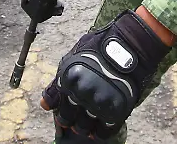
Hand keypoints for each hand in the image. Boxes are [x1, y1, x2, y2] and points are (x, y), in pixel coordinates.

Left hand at [40, 10, 171, 139]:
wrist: (130, 45)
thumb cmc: (100, 48)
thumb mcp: (73, 58)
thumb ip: (58, 82)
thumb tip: (46, 105)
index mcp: (68, 80)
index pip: (56, 106)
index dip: (59, 109)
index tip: (64, 109)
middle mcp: (81, 93)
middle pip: (68, 120)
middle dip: (71, 118)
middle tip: (78, 114)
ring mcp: (98, 103)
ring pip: (84, 127)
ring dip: (85, 125)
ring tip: (91, 116)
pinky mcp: (116, 110)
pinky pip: (104, 131)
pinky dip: (101, 132)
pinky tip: (103, 124)